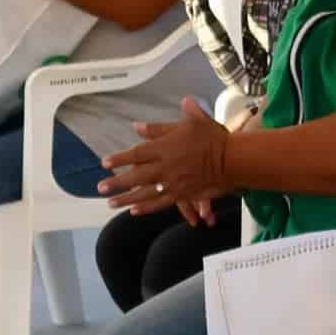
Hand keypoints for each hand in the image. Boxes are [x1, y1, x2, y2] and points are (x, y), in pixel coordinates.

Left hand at [100, 96, 236, 217]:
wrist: (234, 160)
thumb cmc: (214, 138)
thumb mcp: (190, 123)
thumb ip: (162, 126)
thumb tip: (137, 125)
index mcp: (164, 148)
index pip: (136, 154)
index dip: (119, 159)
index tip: (105, 163)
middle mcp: (165, 167)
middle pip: (135, 176)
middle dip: (116, 183)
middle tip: (100, 188)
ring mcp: (173, 183)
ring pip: (144, 193)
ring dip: (126, 199)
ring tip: (111, 203)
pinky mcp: (183, 194)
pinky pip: (161, 203)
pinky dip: (147, 208)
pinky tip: (135, 211)